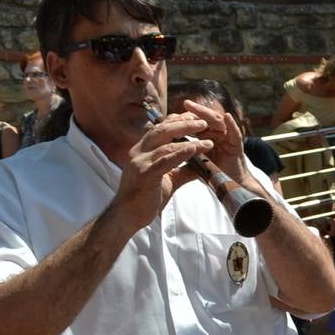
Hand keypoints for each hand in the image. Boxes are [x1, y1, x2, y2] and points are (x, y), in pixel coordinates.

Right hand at [112, 113, 212, 230]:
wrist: (127, 216)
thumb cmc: (145, 199)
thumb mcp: (167, 180)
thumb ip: (183, 170)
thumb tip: (202, 165)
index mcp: (142, 150)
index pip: (160, 129)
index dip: (177, 121)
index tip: (194, 118)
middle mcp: (138, 152)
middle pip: (162, 130)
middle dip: (184, 124)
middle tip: (203, 122)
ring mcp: (140, 162)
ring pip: (166, 144)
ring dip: (189, 139)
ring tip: (207, 140)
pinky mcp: (144, 174)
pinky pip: (165, 160)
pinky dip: (181, 153)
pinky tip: (194, 149)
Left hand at [181, 99, 253, 188]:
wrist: (231, 188)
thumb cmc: (214, 174)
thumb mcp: (197, 161)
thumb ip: (187, 152)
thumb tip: (167, 146)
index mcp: (208, 137)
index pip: (197, 123)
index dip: (187, 117)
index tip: (173, 112)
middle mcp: (219, 136)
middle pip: (207, 119)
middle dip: (197, 111)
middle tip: (186, 103)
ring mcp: (228, 140)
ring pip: (219, 123)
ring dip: (209, 114)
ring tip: (200, 108)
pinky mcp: (237, 148)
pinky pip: (236, 134)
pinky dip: (232, 125)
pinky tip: (227, 117)